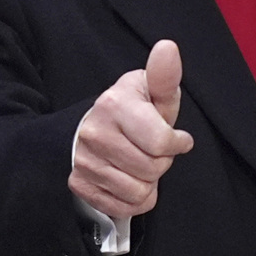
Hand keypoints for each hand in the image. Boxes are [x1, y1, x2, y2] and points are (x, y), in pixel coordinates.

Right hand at [69, 40, 194, 219]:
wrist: (91, 126)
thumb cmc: (132, 108)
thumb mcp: (151, 90)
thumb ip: (164, 75)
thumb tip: (168, 47)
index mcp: (114, 105)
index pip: (162, 143)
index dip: (177, 143)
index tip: (176, 138)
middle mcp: (94, 133)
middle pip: (152, 170)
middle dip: (161, 162)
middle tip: (151, 149)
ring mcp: (84, 161)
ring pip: (138, 192)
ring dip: (148, 182)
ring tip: (140, 163)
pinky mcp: (79, 184)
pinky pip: (122, 207)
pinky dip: (133, 199)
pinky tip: (129, 179)